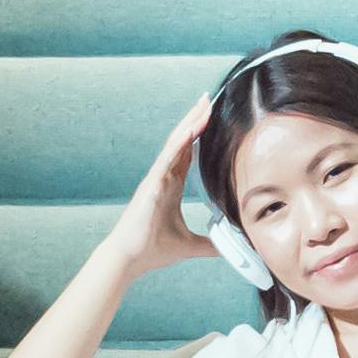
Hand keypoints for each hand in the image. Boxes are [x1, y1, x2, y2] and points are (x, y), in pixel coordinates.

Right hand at [110, 90, 220, 276]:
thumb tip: (227, 248)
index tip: (211, 116)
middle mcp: (163, 177)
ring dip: (190, 123)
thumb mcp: (188, 245)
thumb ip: (208, 244)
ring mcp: (156, 178)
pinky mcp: (151, 185)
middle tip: (208, 99)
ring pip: (174, 144)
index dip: (198, 134)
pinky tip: (191, 129)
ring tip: (203, 105)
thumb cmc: (151, 249)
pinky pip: (167, 159)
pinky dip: (179, 143)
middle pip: (181, 141)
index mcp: (170, 185)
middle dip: (195, 119)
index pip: (187, 152)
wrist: (129, 259)